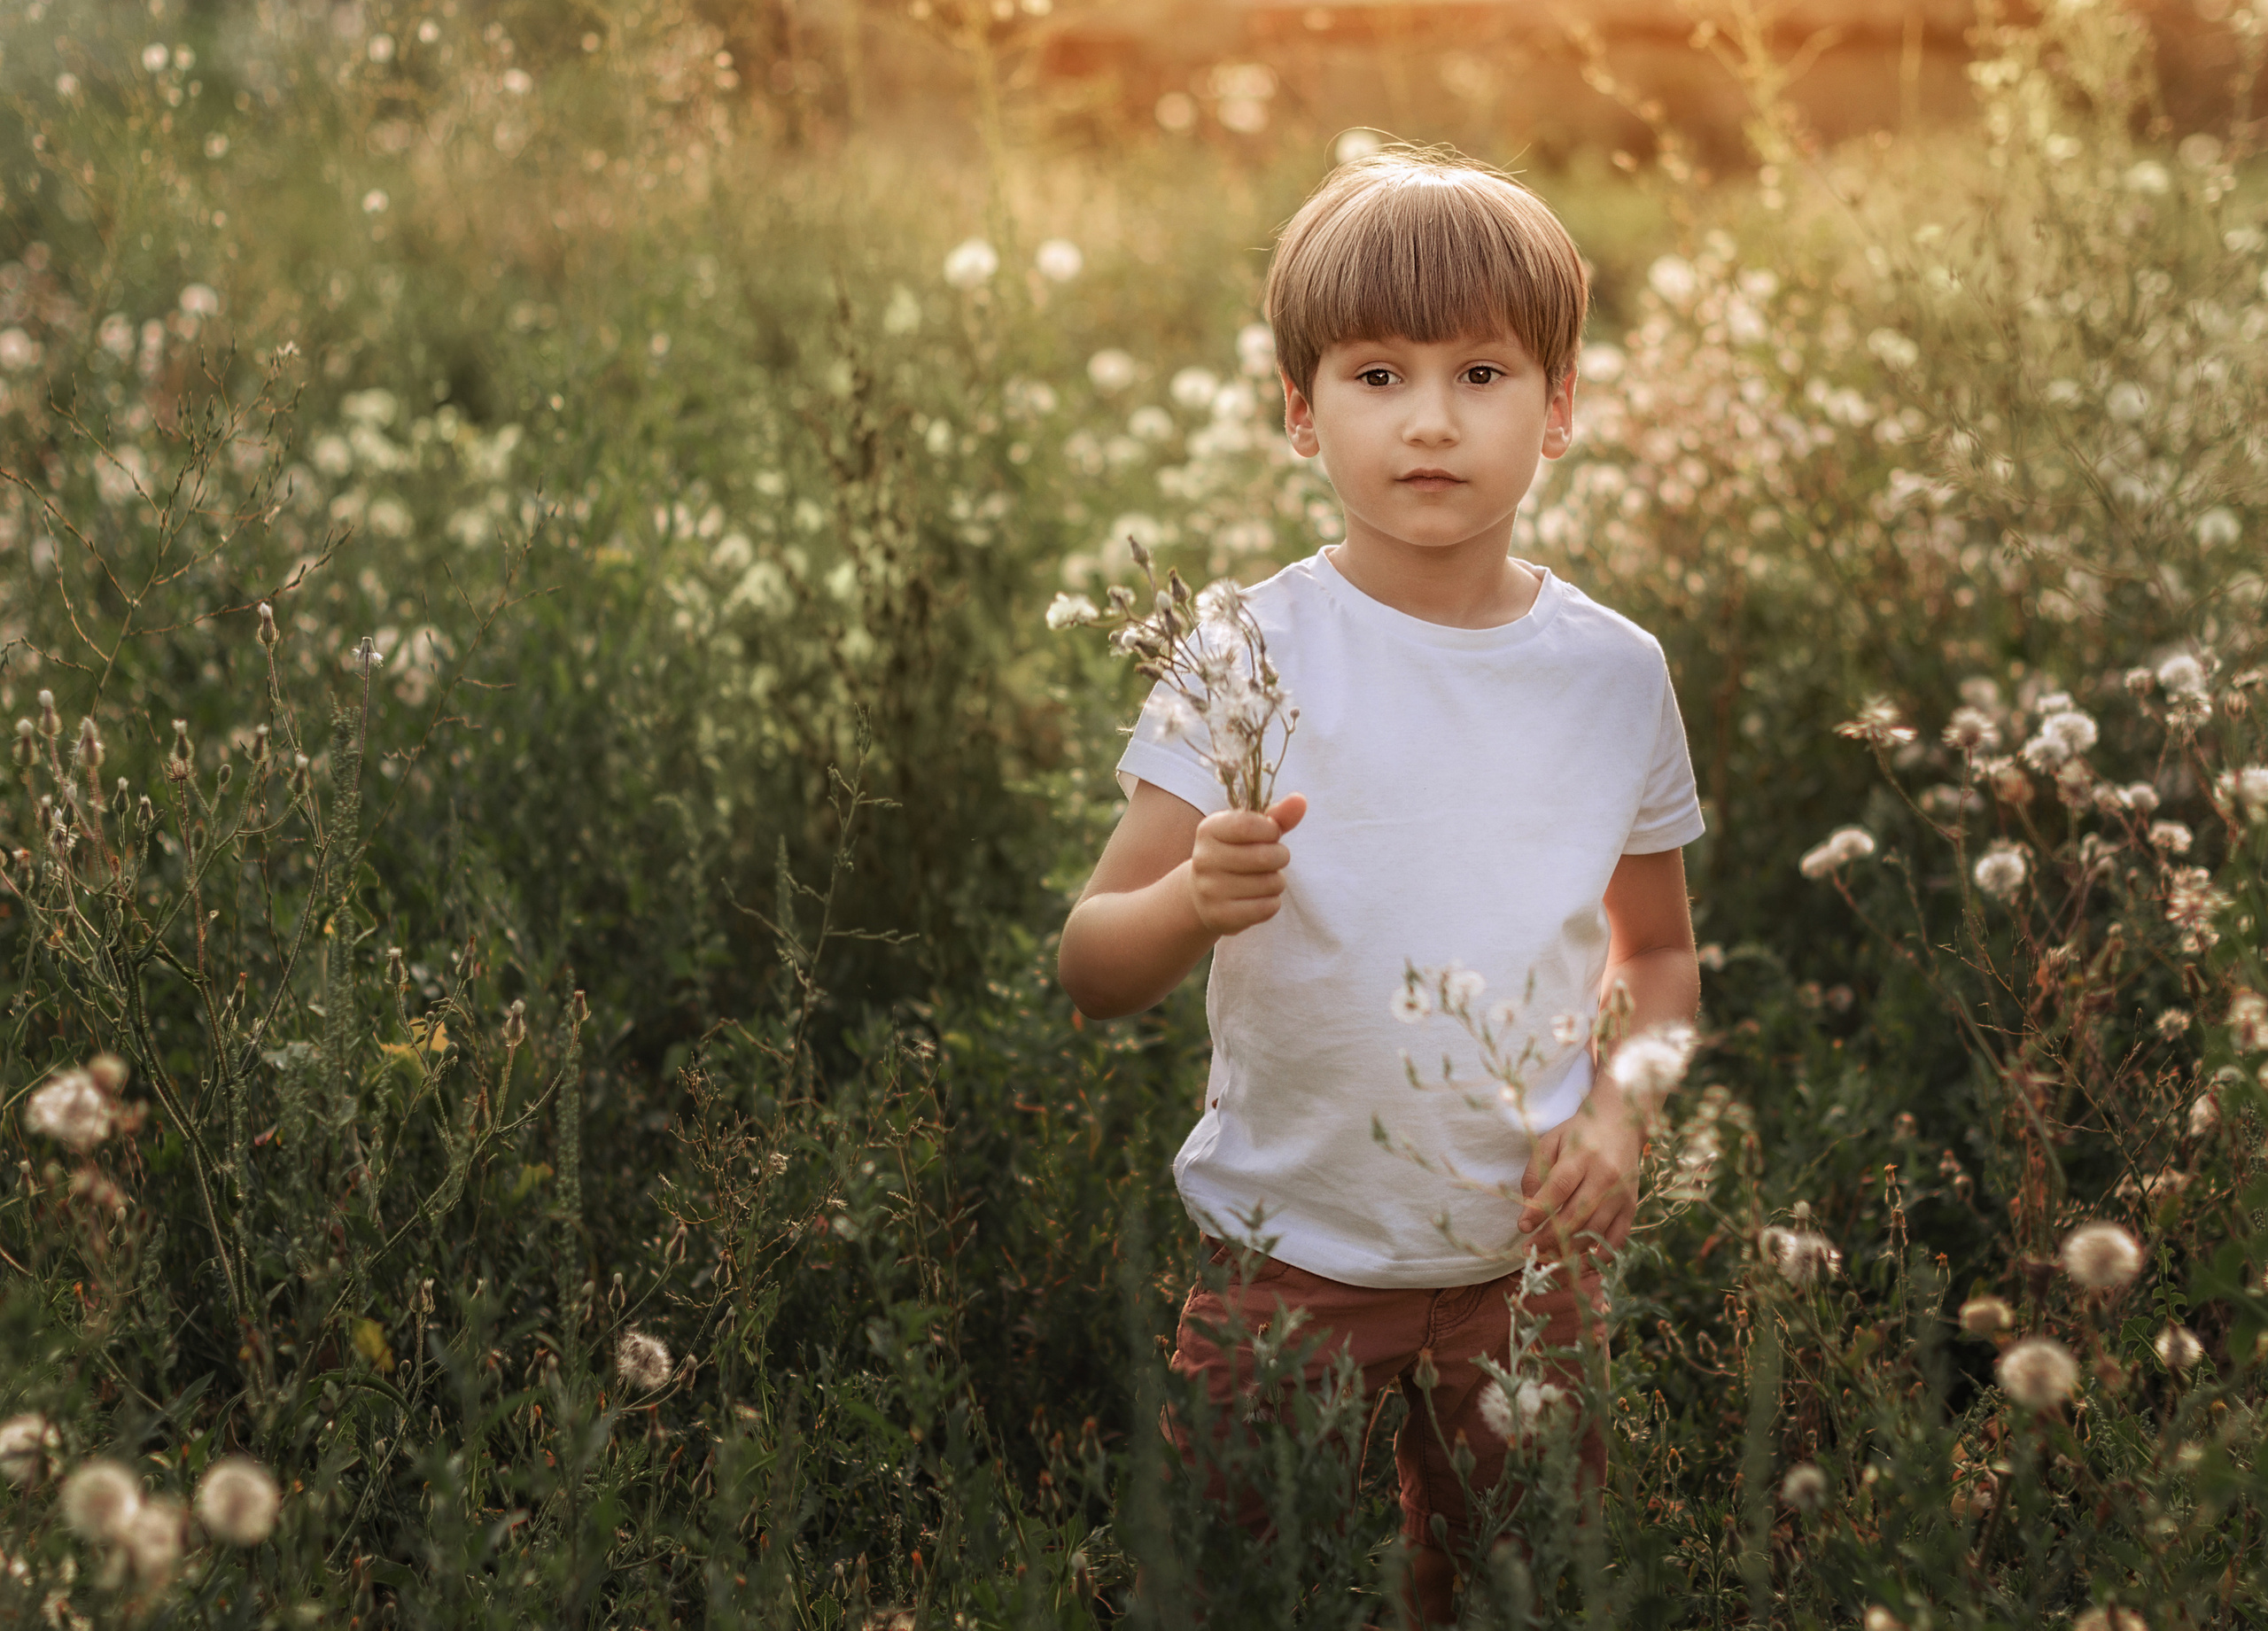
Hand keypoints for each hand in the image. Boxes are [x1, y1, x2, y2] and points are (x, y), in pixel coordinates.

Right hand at [1184, 793, 1305, 937]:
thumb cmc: (1236, 853)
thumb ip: (1277, 816)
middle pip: (1265, 856)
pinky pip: (1267, 908)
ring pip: (1270, 883)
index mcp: (1209, 830)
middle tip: (1273, 859)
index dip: (1270, 830)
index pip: (1248, 824)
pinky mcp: (1220, 916)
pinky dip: (1272, 902)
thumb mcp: (1252, 831)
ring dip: (1277, 881)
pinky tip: (1258, 898)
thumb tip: (1300, 800)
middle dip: (1280, 857)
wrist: (1203, 895)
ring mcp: (1209, 890)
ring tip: (1263, 879)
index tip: (1270, 833)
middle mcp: (1204, 859)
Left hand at [1517, 1106, 1642, 1260]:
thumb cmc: (1578, 1133)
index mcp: (1582, 1155)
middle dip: (1551, 1237)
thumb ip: (1535, 1172)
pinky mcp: (1631, 1206)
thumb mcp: (1550, 1142)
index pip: (1559, 1187)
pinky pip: (1617, 1238)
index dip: (1540, 1209)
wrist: (1620, 1123)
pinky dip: (1599, 1255)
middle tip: (1530, 1250)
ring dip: (1571, 1250)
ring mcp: (1621, 1194)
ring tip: (1549, 1259)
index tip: (1522, 1227)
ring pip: (1595, 1230)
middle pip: (1577, 1214)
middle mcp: (1605, 1176)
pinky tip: (1581, 1263)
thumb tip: (1527, 1208)